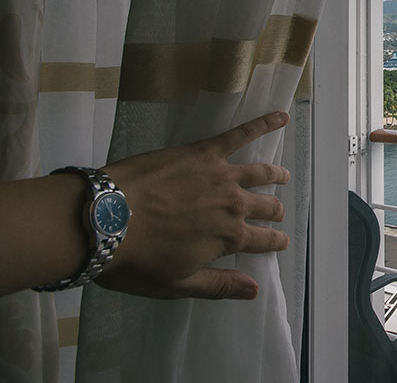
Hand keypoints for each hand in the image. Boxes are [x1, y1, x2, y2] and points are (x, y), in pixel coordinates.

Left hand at [97, 112, 290, 300]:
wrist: (104, 219)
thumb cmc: (135, 259)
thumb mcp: (175, 285)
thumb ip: (218, 285)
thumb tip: (254, 290)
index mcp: (228, 238)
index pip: (264, 240)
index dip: (275, 242)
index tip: (280, 242)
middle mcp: (233, 204)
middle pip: (266, 205)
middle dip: (275, 212)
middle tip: (275, 214)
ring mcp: (221, 175)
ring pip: (261, 172)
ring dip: (276, 174)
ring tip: (282, 175)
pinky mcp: (204, 151)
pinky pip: (240, 134)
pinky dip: (263, 124)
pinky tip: (280, 117)